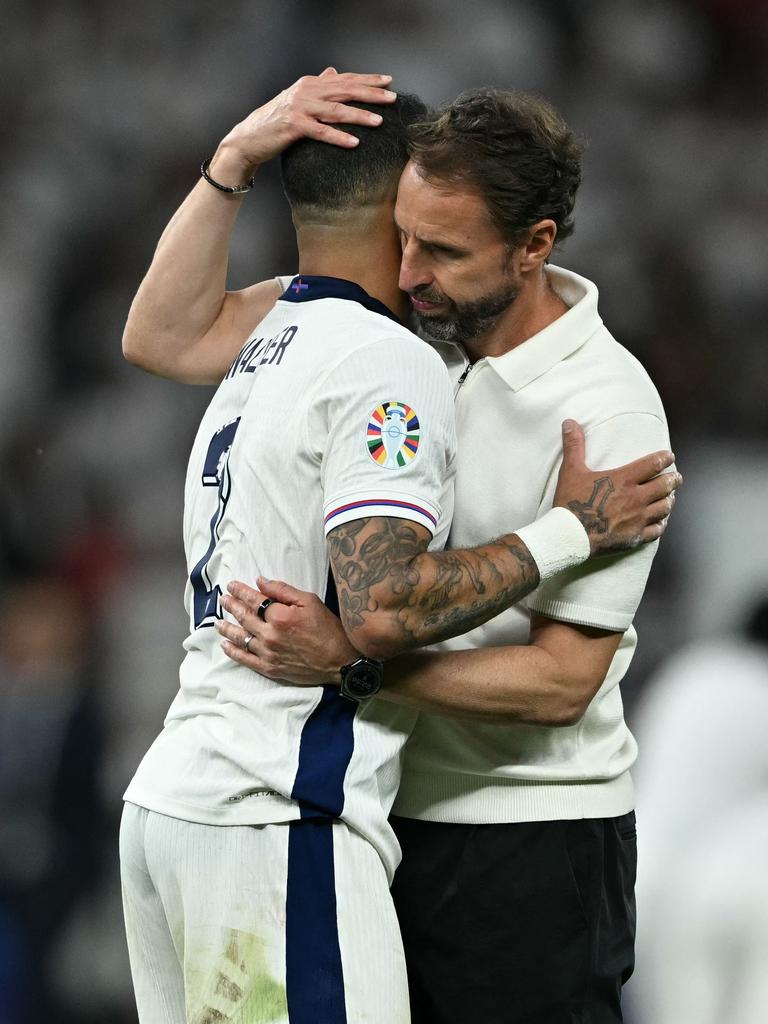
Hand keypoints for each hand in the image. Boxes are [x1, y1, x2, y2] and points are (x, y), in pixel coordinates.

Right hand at [210, 68, 396, 183]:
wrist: (249, 138)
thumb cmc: (276, 122)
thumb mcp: (299, 100)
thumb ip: (318, 86)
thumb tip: (333, 72)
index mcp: (310, 83)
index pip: (344, 79)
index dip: (367, 79)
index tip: (388, 81)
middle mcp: (306, 91)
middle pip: (345, 90)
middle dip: (371, 94)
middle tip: (392, 98)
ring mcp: (299, 107)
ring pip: (336, 110)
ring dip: (359, 115)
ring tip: (379, 121)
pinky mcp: (293, 126)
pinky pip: (321, 132)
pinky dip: (338, 137)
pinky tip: (354, 142)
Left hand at [215, 578, 358, 684]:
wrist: (339, 661)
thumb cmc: (328, 629)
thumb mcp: (310, 601)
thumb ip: (283, 590)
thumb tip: (260, 581)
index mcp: (279, 616)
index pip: (254, 600)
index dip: (241, 591)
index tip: (232, 585)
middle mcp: (270, 635)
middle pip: (244, 617)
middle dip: (231, 606)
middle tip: (223, 599)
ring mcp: (268, 653)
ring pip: (241, 638)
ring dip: (227, 628)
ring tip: (218, 621)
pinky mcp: (269, 668)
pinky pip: (245, 659)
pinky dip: (233, 652)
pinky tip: (226, 645)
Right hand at [553, 419, 681, 554]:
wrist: (570, 536)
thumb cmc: (570, 503)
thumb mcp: (571, 471)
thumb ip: (574, 446)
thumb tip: (570, 423)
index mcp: (623, 479)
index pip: (653, 464)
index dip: (664, 458)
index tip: (669, 456)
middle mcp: (636, 498)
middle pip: (665, 485)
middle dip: (674, 480)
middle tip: (676, 477)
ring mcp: (638, 519)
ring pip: (665, 507)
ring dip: (669, 500)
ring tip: (669, 498)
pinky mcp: (635, 537)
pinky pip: (657, 530)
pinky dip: (661, 524)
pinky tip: (660, 522)